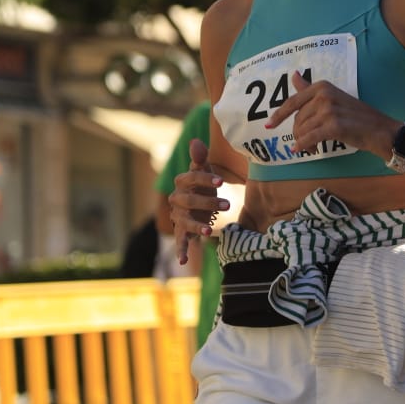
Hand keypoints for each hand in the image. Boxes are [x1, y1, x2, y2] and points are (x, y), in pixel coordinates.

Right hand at [168, 138, 227, 264]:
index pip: (191, 178)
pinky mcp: (182, 231)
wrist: (199, 201)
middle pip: (188, 201)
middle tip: (227, 206)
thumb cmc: (202, 184)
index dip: (205, 179)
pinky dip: (180, 251)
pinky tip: (183, 261)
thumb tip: (196, 142)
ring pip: (185, 221)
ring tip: (211, 230)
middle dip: (207, 202)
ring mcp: (179, 216)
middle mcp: (177, 199)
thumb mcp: (204, 170)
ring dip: (197, 226)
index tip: (222, 181)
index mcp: (182, 182)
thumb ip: (200, 158)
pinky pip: (180, 242)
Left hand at [263, 71, 385, 157]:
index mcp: (322, 86)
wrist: (380, 130)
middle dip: (299, 134)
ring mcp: (328, 110)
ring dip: (304, 142)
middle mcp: (324, 95)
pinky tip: (304, 150)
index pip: (293, 102)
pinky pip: (309, 138)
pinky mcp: (333, 126)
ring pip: (302, 130)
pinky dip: (304, 146)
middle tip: (309, 143)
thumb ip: (311, 89)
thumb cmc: (357, 116)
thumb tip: (294, 75)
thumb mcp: (333, 97)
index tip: (269, 125)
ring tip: (313, 147)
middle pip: (297, 119)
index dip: (279, 115)